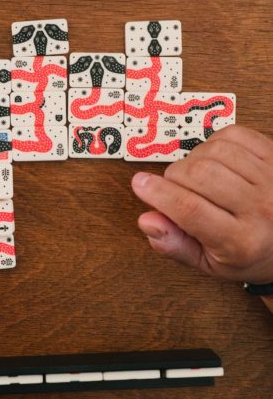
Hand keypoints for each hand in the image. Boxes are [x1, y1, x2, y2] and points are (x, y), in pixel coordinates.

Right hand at [131, 125, 272, 284]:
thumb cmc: (249, 252)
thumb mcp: (209, 264)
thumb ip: (174, 245)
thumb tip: (147, 220)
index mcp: (240, 242)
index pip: (189, 209)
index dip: (157, 193)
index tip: (139, 184)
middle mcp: (261, 209)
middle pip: (198, 175)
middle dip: (173, 177)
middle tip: (174, 188)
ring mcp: (271, 179)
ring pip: (213, 152)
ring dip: (192, 159)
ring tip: (196, 176)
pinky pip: (233, 135)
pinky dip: (213, 142)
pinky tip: (213, 160)